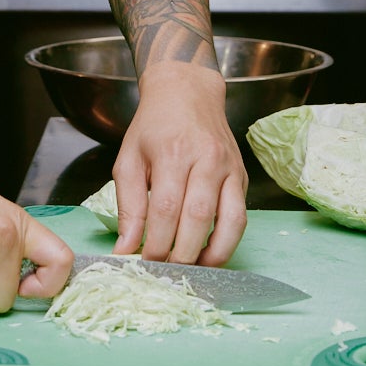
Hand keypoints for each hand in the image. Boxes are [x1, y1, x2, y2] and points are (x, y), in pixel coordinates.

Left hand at [112, 61, 247, 265]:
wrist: (187, 92)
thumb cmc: (154, 126)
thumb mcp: (129, 159)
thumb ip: (128, 206)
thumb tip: (124, 249)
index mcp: (172, 152)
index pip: (165, 209)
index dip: (155, 243)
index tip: (144, 264)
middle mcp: (206, 159)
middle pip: (197, 218)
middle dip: (181, 254)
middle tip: (166, 274)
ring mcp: (229, 168)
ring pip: (229, 220)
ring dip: (212, 254)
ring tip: (193, 271)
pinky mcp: (241, 176)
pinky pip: (241, 216)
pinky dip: (229, 241)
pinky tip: (211, 254)